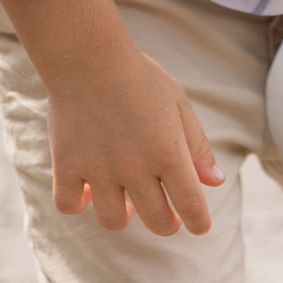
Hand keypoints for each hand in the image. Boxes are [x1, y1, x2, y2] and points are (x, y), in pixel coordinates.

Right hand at [42, 36, 223, 234]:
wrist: (88, 56)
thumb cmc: (140, 78)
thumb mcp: (178, 105)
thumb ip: (197, 146)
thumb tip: (214, 182)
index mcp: (168, 152)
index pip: (191, 206)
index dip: (198, 223)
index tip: (199, 226)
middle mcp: (135, 167)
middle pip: (156, 221)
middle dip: (166, 224)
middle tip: (165, 214)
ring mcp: (99, 169)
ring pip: (113, 221)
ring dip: (125, 217)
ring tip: (128, 204)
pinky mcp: (67, 165)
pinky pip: (69, 204)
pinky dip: (78, 204)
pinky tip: (88, 192)